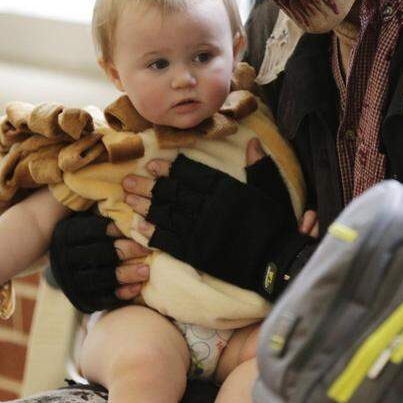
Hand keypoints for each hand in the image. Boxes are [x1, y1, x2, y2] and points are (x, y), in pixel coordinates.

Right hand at [48, 206, 150, 313]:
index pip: (94, 230)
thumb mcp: (88, 216)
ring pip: (100, 278)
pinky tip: (137, 288)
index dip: (117, 229)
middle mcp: (64, 258)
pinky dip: (121, 294)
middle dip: (126, 251)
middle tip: (148, 249)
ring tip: (146, 270)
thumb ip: (104, 208)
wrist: (66, 263)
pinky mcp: (80, 299)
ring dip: (126, 274)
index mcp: (67, 234)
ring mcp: (70, 280)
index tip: (139, 227)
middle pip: (99, 254)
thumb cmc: (87, 232)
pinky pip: (102, 298)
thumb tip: (130, 189)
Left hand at [121, 138, 315, 298]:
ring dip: (144, 206)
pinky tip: (138, 227)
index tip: (152, 164)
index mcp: (224, 190)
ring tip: (127, 199)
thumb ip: (259, 166)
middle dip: (148, 186)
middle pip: (171, 193)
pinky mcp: (195, 252)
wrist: (274, 261)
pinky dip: (152, 233)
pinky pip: (168, 240)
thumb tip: (252, 141)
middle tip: (127, 181)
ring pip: (165, 214)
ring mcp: (198, 230)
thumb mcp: (271, 189)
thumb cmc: (274, 224)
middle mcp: (207, 207)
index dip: (170, 169)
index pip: (191, 175)